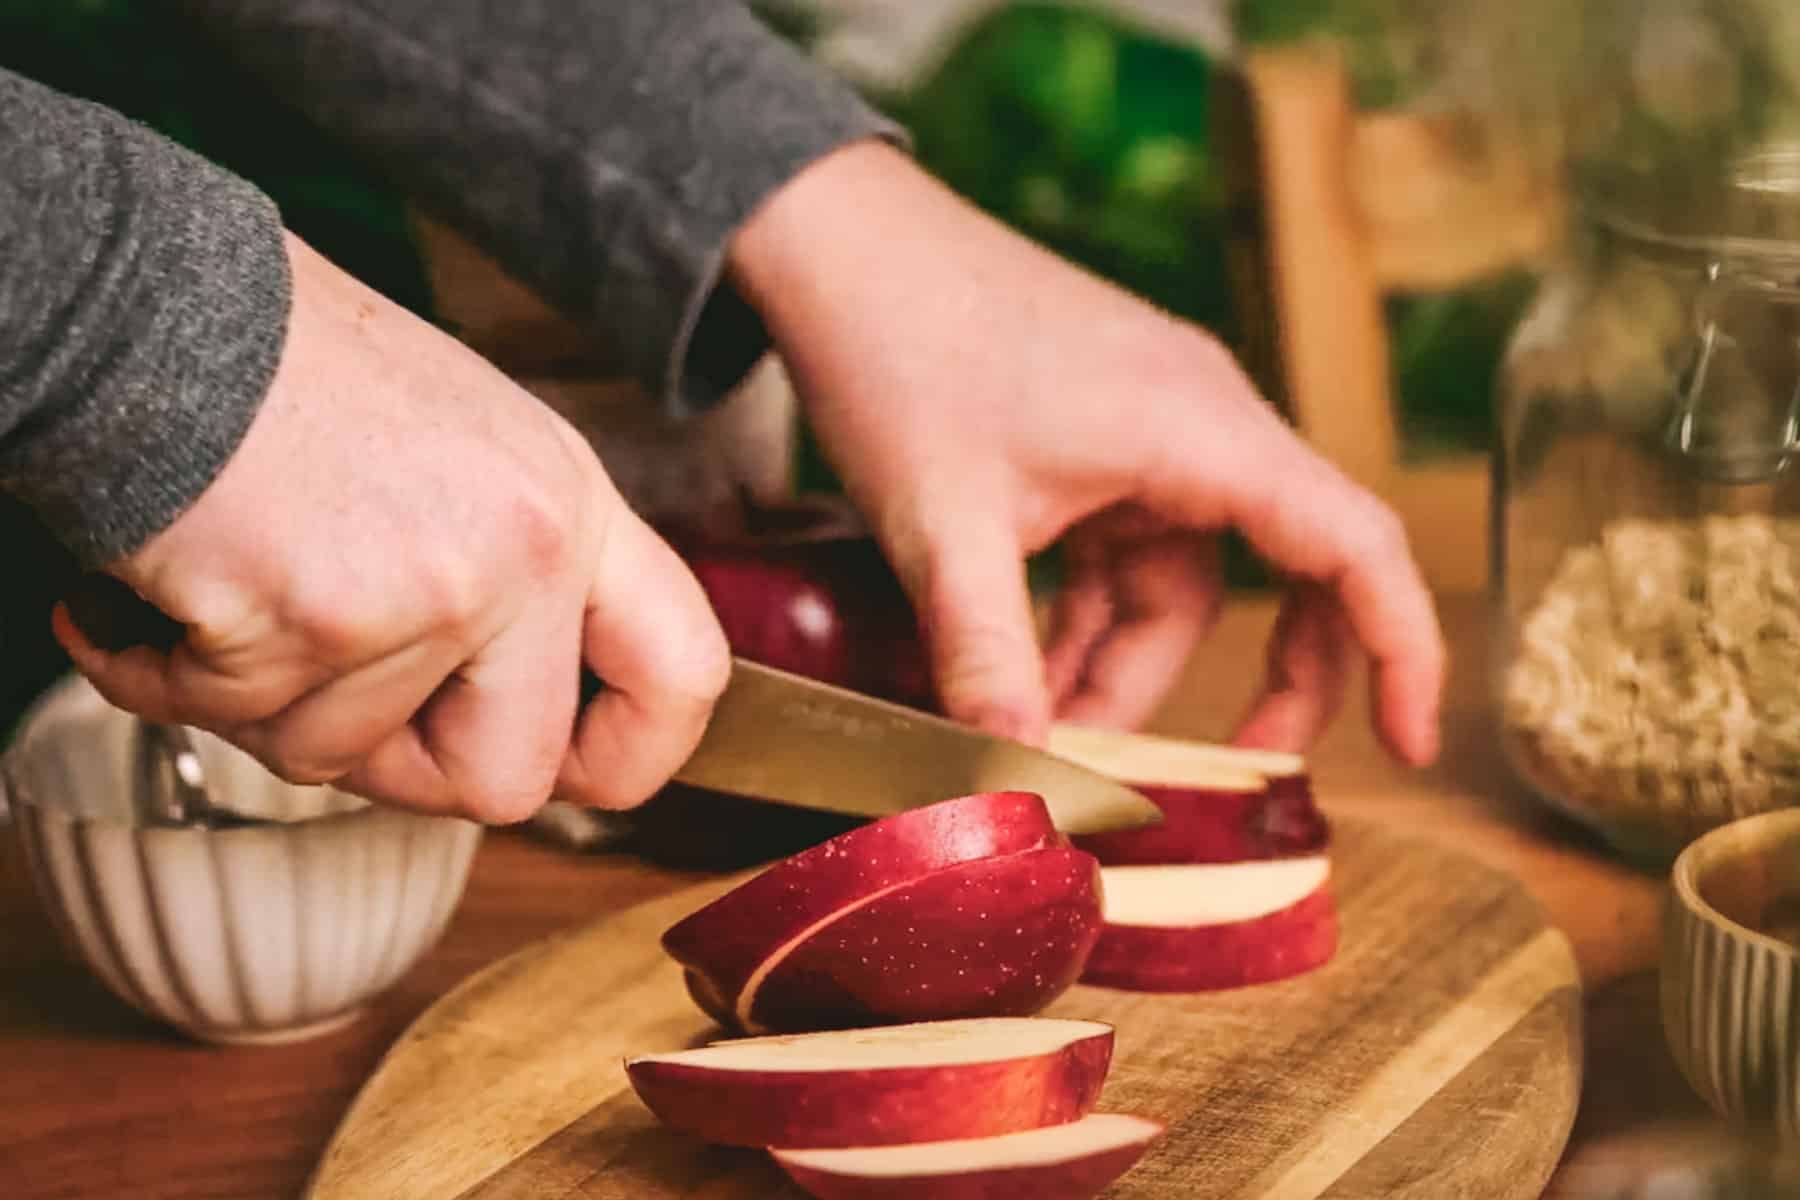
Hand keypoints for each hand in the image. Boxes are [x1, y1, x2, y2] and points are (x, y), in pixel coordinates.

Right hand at [54, 233, 728, 820]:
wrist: (145, 292)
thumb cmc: (286, 373)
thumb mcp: (461, 453)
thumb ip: (509, 577)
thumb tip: (507, 710)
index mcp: (571, 507)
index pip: (684, 673)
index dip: (631, 755)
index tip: (571, 774)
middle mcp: (527, 548)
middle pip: (506, 780)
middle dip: (400, 769)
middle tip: (323, 691)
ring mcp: (431, 585)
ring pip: (339, 756)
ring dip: (257, 697)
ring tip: (230, 582)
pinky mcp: (315, 614)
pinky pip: (231, 720)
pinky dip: (164, 673)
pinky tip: (158, 587)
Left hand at [730, 142, 1443, 764]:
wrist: (838, 240)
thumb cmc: (899, 349)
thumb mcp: (943, 525)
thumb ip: (988, 657)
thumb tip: (1016, 779)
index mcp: (1204, 431)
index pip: (1355, 546)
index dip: (1404, 649)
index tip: (1413, 745)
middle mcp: (1201, 426)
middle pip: (1286, 575)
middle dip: (1250, 685)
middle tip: (1204, 783)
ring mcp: (1151, 430)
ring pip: (1180, 581)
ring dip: (1122, 666)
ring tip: (1043, 737)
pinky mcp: (1099, 438)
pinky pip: (1124, 553)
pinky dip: (1085, 620)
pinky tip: (1021, 674)